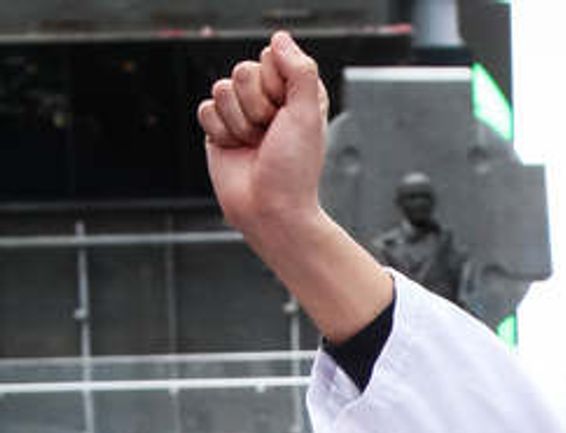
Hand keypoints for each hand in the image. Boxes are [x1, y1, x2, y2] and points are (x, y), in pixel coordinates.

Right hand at [197, 32, 327, 244]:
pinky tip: (235, 150)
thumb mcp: (308, 114)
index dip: (275, 85)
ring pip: (221, 88)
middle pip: (242, 71)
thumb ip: (300, 70)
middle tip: (268, 135)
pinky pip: (205, 109)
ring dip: (238, 123)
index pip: (270, 57)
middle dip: (255, 107)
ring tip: (253, 146)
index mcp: (294, 91)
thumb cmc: (294, 170)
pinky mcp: (219, 129)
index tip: (286, 115)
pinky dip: (220, 132)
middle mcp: (267, 99)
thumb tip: (279, 38)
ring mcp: (242, 113)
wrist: (270, 210)